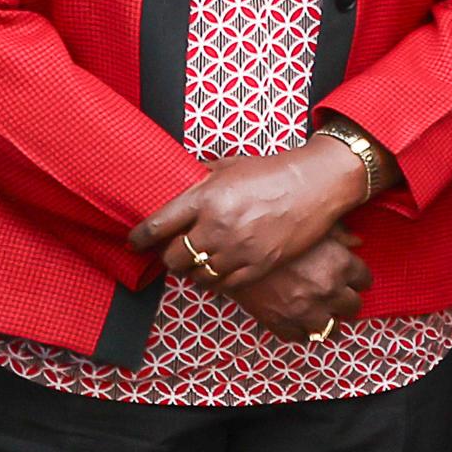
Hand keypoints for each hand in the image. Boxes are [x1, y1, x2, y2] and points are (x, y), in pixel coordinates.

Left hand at [130, 136, 365, 285]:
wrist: (316, 184)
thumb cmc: (273, 171)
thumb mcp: (228, 166)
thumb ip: (199, 180)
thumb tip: (177, 185)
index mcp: (204, 199)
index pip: (156, 227)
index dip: (139, 238)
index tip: (135, 242)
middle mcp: (217, 226)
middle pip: (173, 258)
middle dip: (169, 257)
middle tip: (173, 253)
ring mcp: (240, 249)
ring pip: (198, 275)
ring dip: (193, 272)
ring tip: (197, 264)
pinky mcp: (260, 264)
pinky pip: (225, 285)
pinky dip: (217, 282)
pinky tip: (218, 274)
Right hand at [221, 232, 366, 337]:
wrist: (226, 244)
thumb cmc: (271, 228)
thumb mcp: (309, 224)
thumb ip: (339, 233)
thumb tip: (357, 240)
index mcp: (340, 263)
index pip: (365, 280)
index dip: (357, 278)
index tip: (349, 277)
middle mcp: (328, 289)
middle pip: (353, 306)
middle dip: (346, 301)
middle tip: (336, 295)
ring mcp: (305, 309)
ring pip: (331, 329)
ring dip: (327, 321)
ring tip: (320, 312)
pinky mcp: (280, 322)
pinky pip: (299, 337)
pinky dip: (300, 331)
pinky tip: (297, 320)